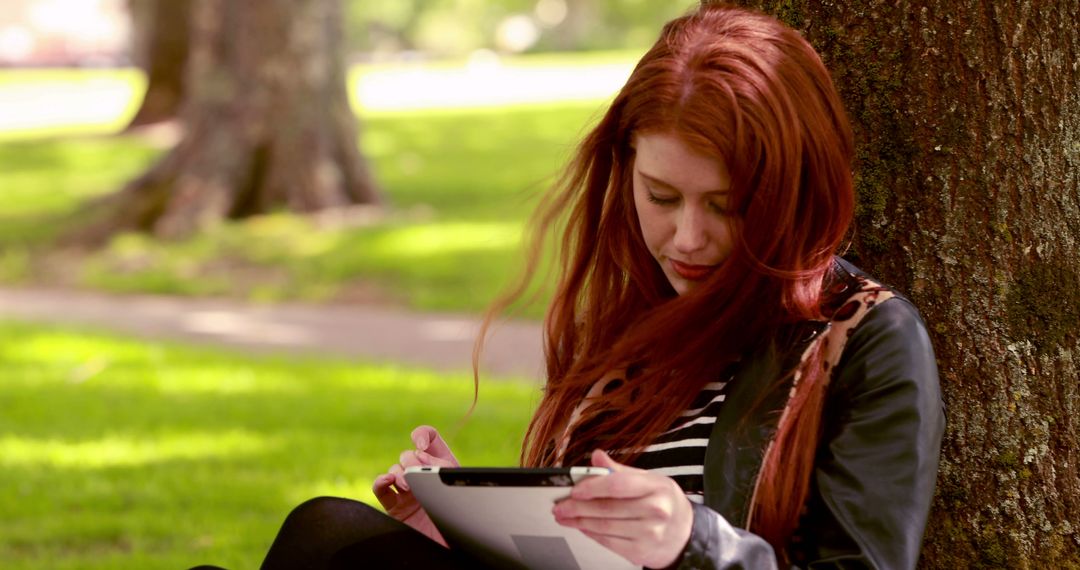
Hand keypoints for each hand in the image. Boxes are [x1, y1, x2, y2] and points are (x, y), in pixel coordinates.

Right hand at [372, 425, 460, 546]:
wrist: (455, 547)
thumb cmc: (464, 516)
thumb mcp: (459, 484)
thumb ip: (442, 466)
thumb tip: (419, 455)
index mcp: (442, 465)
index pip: (429, 438)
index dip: (423, 436)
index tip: (422, 446)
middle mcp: (424, 475)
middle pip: (408, 454)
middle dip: (411, 459)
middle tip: (417, 471)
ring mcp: (408, 490)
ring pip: (394, 469)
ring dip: (399, 472)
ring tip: (408, 486)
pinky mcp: (396, 507)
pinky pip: (381, 490)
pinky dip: (380, 481)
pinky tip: (387, 480)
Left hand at [552, 449, 692, 568]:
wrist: (683, 534)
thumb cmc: (663, 502)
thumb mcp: (648, 480)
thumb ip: (619, 470)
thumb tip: (596, 457)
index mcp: (656, 487)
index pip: (619, 485)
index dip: (593, 487)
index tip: (575, 489)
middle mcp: (655, 511)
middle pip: (607, 508)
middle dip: (578, 507)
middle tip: (560, 506)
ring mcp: (648, 533)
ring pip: (604, 527)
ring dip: (579, 522)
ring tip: (565, 516)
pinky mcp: (640, 551)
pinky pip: (608, 542)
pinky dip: (591, 534)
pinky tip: (581, 527)